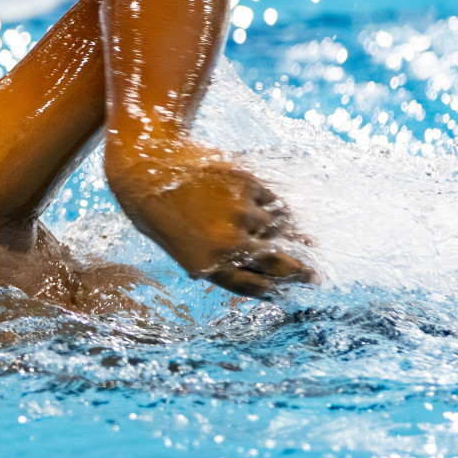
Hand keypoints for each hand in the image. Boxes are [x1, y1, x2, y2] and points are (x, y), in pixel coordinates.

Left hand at [105, 139, 317, 298]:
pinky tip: (264, 203)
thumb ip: (212, 259)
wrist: (143, 165)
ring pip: (278, 228)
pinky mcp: (248, 185)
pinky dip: (273, 205)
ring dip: (283, 230)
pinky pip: (273, 201)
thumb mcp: (178, 245)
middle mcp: (229, 244)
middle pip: (280, 265)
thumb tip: (250, 268)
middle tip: (313, 276)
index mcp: (208, 266)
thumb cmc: (154, 208)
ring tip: (279, 228)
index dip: (276, 290)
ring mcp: (241, 213)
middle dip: (301, 273)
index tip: (288, 291)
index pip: (256, 287)